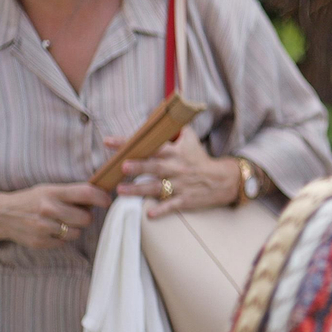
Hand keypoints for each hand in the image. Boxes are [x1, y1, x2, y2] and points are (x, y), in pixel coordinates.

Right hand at [0, 183, 110, 249]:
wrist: (0, 215)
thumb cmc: (31, 200)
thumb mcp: (48, 190)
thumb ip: (71, 193)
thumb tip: (101, 195)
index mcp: (52, 192)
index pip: (86, 193)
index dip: (102, 198)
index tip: (107, 201)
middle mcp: (48, 209)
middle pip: (86, 218)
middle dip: (86, 216)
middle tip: (78, 213)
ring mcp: (43, 227)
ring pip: (77, 232)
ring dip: (75, 228)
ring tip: (62, 222)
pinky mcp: (39, 242)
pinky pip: (64, 242)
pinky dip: (62, 237)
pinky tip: (51, 230)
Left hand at [110, 127, 239, 217]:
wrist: (222, 179)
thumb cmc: (199, 158)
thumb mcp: (189, 138)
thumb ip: (172, 127)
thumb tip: (154, 116)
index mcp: (175, 152)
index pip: (151, 145)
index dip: (132, 143)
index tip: (110, 141)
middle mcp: (176, 168)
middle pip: (155, 167)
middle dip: (140, 166)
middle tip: (123, 166)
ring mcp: (180, 185)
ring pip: (157, 187)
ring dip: (139, 190)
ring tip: (121, 191)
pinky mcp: (185, 200)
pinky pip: (172, 205)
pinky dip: (162, 210)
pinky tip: (149, 215)